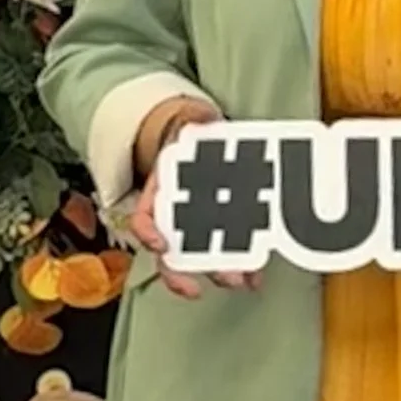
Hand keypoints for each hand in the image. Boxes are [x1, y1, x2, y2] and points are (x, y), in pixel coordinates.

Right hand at [129, 102, 257, 301]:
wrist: (211, 144)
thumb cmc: (198, 141)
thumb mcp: (193, 127)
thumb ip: (195, 124)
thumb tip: (204, 119)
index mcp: (161, 194)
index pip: (143, 220)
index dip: (149, 235)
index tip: (162, 245)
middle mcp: (174, 219)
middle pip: (172, 254)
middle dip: (190, 273)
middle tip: (212, 276)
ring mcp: (197, 232)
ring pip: (200, 263)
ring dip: (220, 274)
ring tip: (243, 280)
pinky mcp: (224, 236)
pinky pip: (229, 257)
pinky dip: (243, 268)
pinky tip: (256, 276)